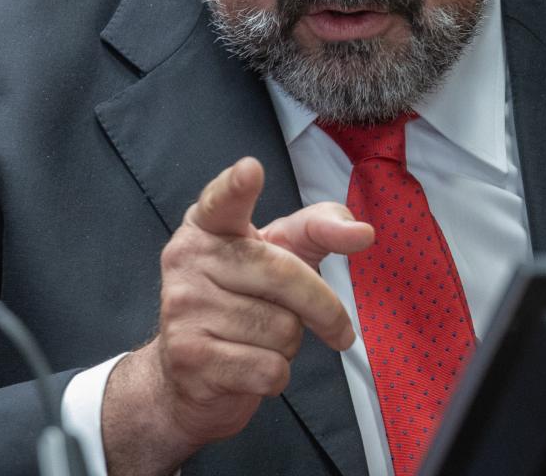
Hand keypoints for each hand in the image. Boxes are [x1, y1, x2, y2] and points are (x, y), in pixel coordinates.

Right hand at [102, 157, 371, 474]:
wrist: (189, 377)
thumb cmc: (246, 301)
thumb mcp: (282, 254)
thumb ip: (321, 230)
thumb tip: (364, 232)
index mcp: (208, 226)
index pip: (223, 200)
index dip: (237, 186)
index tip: (251, 169)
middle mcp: (186, 259)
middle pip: (283, 274)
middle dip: (324, 308)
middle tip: (339, 330)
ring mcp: (181, 308)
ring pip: (281, 329)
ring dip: (290, 344)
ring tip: (261, 340)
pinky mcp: (189, 358)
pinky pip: (268, 368)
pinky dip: (276, 375)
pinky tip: (249, 366)